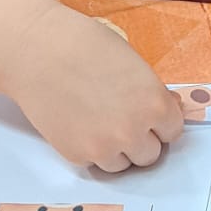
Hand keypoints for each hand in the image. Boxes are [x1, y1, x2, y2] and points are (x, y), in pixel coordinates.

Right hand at [6, 3, 184, 171]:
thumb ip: (151, 93)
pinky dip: (90, 149)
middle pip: (150, 154)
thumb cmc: (85, 46)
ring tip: (98, 121)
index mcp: (155, 104)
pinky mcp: (77, 155)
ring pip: (123, 165)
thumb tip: (167, 111)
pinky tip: (79, 122)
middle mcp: (134, 131)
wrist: (37, 50)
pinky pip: (95, 163)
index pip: (173, 131)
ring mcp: (105, 147)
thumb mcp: (133, 63)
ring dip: (116, 150)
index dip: (159, 122)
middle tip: (121, 120)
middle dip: (140, 139)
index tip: (147, 116)